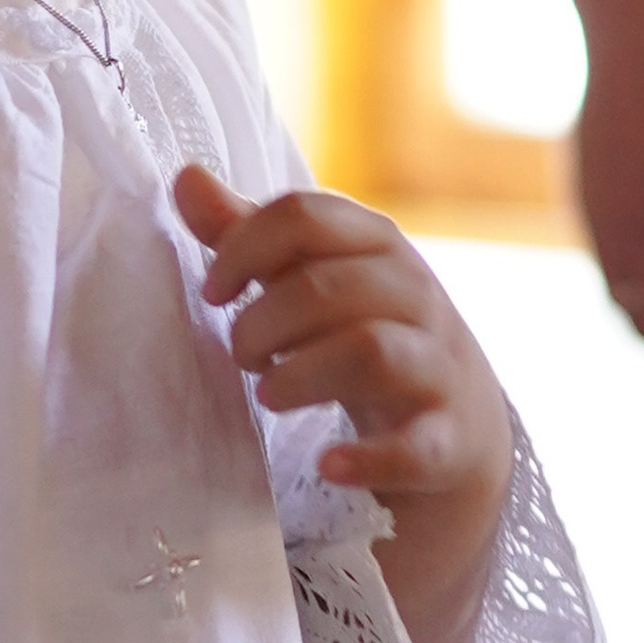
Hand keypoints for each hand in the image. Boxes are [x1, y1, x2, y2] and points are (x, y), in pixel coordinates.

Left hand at [175, 165, 514, 642]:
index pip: (304, 215)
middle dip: (263, 323)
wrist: (457, 415)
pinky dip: (368, 456)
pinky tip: (327, 465)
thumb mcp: (314, 275)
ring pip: (372, 351)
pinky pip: (414, 446)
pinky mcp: (445, 437)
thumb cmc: (363, 328)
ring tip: (267, 395)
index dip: (243, 248)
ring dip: (300, 374)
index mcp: (376, 244)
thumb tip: (185, 177)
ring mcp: (436, 365)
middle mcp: (414, 294)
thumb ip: (250, 234)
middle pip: (329, 286)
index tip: (213, 291)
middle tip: (241, 354)